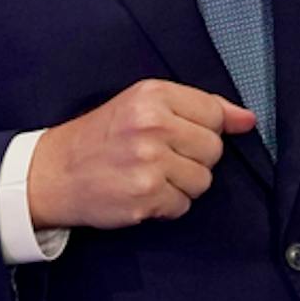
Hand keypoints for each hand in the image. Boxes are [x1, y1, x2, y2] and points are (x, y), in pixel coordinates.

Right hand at [27, 79, 258, 229]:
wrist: (51, 173)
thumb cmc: (102, 137)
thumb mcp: (143, 105)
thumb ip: (200, 107)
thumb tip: (247, 121)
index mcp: (154, 95)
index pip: (214, 113)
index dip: (206, 129)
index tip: (184, 136)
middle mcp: (153, 125)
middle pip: (214, 150)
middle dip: (194, 158)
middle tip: (161, 157)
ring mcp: (149, 162)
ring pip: (203, 180)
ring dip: (182, 184)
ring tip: (151, 175)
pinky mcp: (145, 196)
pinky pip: (183, 205)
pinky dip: (166, 204)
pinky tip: (142, 193)